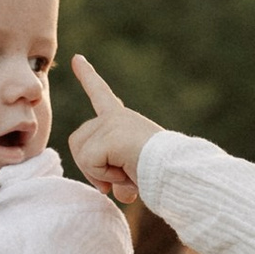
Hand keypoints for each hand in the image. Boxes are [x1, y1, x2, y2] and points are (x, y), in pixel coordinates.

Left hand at [69, 54, 160, 197]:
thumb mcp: (137, 176)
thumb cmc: (164, 175)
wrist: (178, 173)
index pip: (100, 95)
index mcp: (123, 120)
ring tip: (124, 175)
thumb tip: (121, 195)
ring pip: (81, 154)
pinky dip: (104, 176)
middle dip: (89, 169)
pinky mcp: (110, 135)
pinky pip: (90, 162)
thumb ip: (124, 182)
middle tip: (111, 184)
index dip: (87, 76)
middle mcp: (116, 117)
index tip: (76, 58)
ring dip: (98, 174)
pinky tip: (125, 173)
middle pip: (77, 142)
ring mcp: (112, 123)